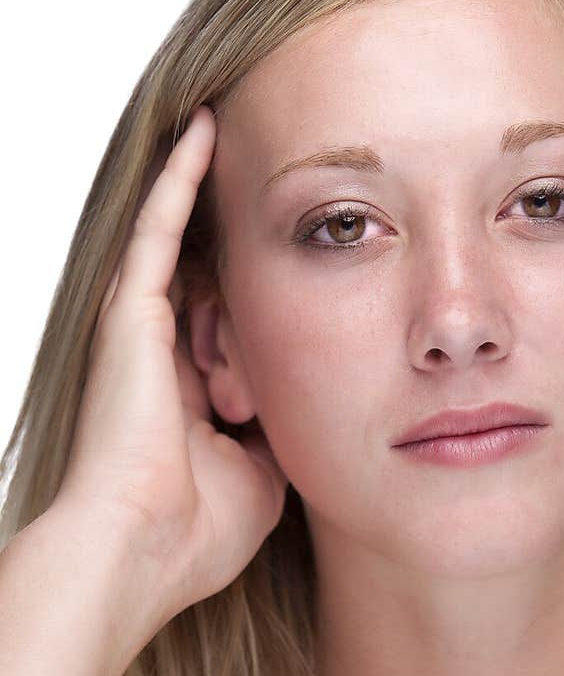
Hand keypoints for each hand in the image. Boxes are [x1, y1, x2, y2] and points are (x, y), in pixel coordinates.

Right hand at [54, 105, 288, 627]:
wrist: (143, 550)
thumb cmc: (197, 531)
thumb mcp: (264, 476)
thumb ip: (284, 431)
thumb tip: (317, 406)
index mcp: (192, 393)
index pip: (237, 321)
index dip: (271, 289)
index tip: (321, 253)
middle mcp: (164, 353)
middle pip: (219, 273)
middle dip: (255, 233)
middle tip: (294, 171)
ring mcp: (143, 326)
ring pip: (191, 242)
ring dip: (222, 195)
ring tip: (256, 125)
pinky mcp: (130, 309)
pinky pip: (161, 224)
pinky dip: (182, 175)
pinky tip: (209, 127)